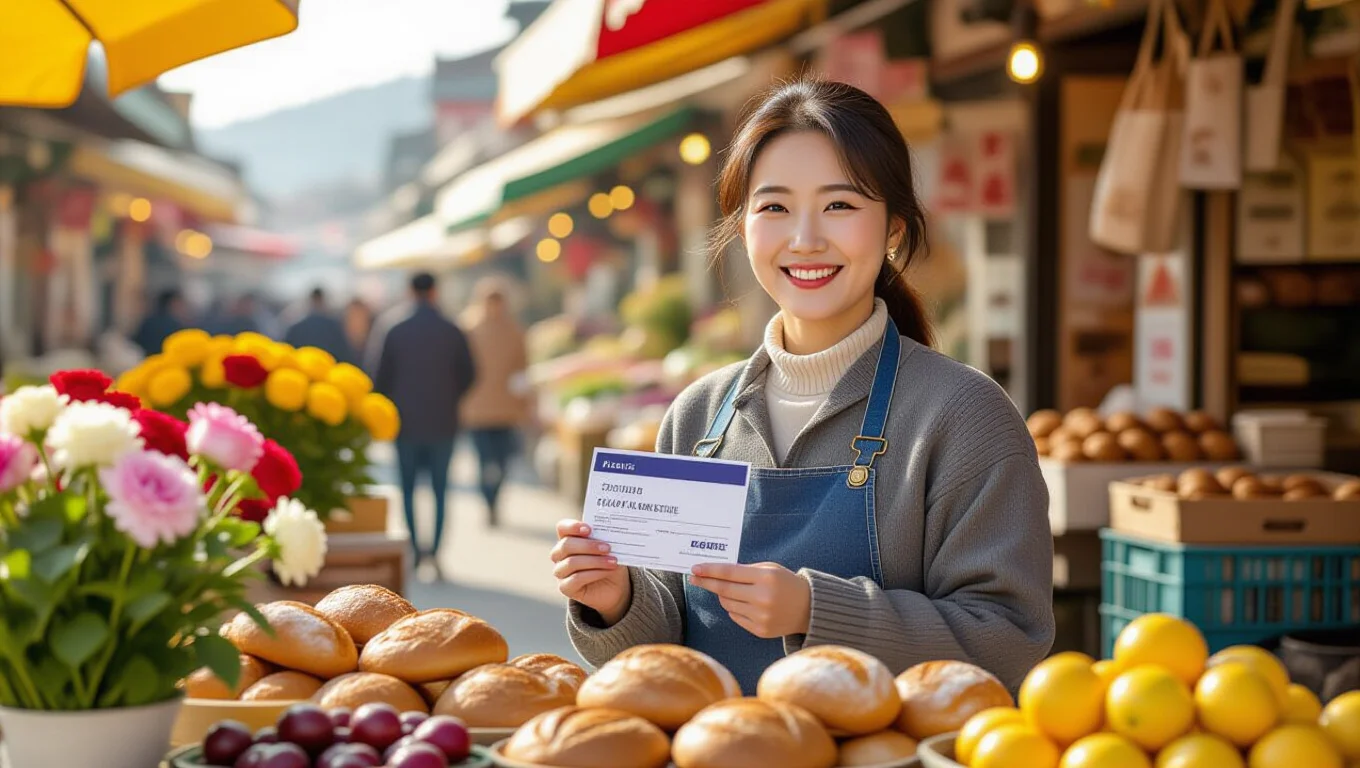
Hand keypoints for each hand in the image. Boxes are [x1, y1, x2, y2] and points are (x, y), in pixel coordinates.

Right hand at [550, 519, 631, 624]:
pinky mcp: (565, 587)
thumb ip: (606, 539)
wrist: (615, 586)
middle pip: (566, 545)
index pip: (562, 528)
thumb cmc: (610, 561)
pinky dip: (594, 574)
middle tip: (607, 548)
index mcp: (569, 538)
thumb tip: (611, 533)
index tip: (589, 529)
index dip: (573, 526)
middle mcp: (560, 554)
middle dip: (588, 545)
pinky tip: (606, 572)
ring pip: (571, 562)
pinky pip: (576, 579)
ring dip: (595, 561)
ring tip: (613, 561)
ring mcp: (560, 571)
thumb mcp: (611, 548)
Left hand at [689, 562, 810, 638]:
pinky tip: (746, 604)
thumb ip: (743, 570)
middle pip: (724, 590)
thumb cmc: (785, 583)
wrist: (808, 608)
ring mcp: (761, 616)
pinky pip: (735, 617)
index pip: (729, 573)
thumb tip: (713, 574)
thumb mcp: (769, 569)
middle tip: (694, 578)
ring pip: (727, 604)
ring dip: (723, 596)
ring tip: (734, 591)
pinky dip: (734, 608)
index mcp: (766, 578)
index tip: (694, 569)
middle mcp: (763, 598)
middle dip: (706, 583)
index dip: (709, 571)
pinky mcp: (760, 630)